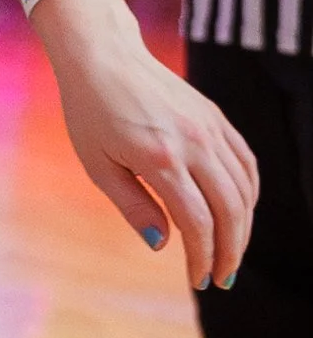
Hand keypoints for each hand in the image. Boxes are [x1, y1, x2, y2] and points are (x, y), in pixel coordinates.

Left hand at [40, 0, 256, 288]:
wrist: (102, 57)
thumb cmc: (89, 113)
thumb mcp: (98, 166)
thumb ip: (134, 207)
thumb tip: (164, 245)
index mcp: (161, 160)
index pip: (198, 223)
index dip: (203, 258)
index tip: (198, 280)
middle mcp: (194, 143)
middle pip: (231, 210)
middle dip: (230, 250)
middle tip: (222, 277)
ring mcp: (210, 127)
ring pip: (244, 188)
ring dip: (243, 225)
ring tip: (231, 252)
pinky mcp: (216, 117)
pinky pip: (245, 161)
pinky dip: (248, 192)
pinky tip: (239, 211)